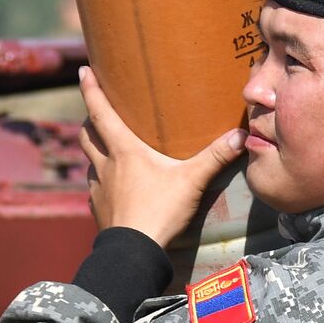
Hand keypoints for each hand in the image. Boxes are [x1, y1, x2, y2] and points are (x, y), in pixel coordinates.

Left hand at [78, 66, 246, 248]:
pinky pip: (94, 188)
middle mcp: (105, 165)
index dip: (90, 89)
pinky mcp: (98, 209)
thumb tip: (241, 135)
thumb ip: (216, 157)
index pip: (100, 111)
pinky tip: (111, 186)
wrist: (134, 252)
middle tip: (96, 111)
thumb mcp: (192, 180)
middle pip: (87, 134)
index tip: (82, 70)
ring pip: (88, 161)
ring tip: (106, 149)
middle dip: (89, 119)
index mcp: (124, 150)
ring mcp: (98, 188)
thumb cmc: (160, 211)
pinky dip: (99, 181)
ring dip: (94, 151)